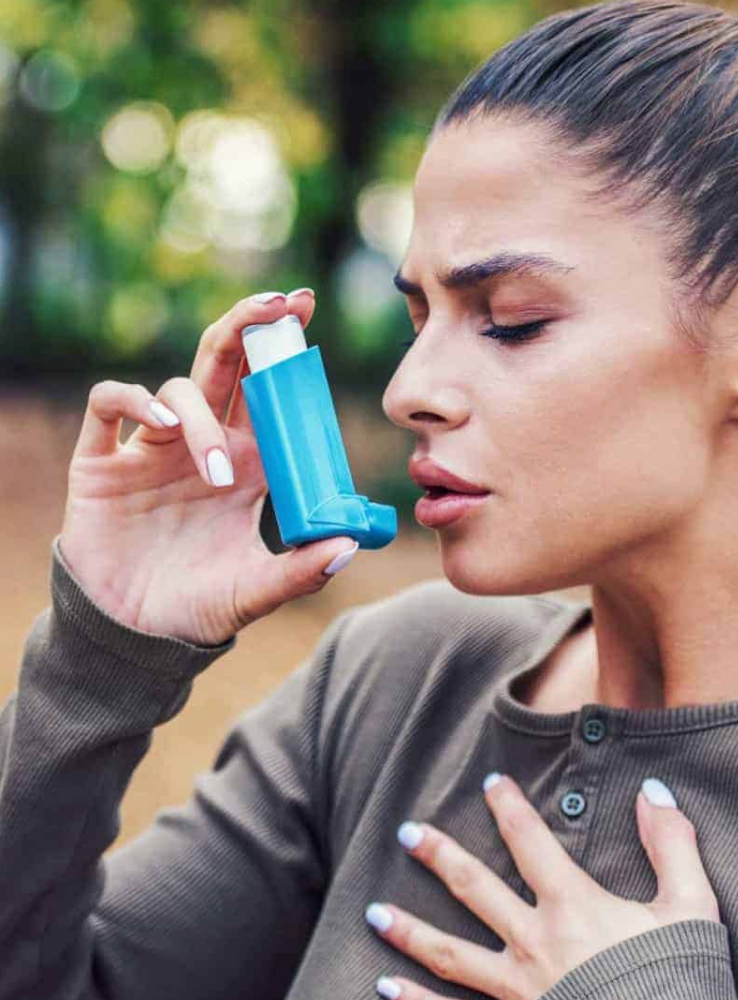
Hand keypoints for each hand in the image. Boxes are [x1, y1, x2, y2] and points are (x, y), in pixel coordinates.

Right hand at [59, 289, 358, 645]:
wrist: (133, 638)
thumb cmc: (198, 608)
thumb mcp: (255, 592)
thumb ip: (301, 571)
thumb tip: (350, 545)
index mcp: (247, 465)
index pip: (269, 393)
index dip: (284, 350)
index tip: (306, 311)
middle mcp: (203, 446)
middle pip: (226, 365)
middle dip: (250, 326)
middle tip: (280, 305)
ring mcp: (152, 449)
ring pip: (179, 390)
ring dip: (204, 420)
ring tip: (220, 473)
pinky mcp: (103, 461)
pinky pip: (110, 402)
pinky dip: (134, 400)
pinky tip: (161, 425)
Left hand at [365, 774, 720, 999]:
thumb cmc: (680, 980)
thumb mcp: (690, 909)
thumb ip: (671, 845)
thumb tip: (651, 792)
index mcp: (573, 908)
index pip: (529, 841)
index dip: (508, 807)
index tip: (490, 783)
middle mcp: (535, 943)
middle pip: (474, 889)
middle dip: (439, 857)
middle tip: (406, 833)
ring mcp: (518, 990)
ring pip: (451, 954)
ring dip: (410, 930)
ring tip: (373, 911)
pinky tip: (383, 986)